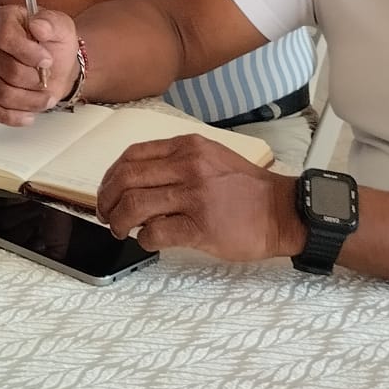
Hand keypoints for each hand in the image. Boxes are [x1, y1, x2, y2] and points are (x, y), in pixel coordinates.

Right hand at [0, 6, 78, 124]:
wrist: (54, 67)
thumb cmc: (54, 45)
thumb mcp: (62, 28)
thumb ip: (53, 23)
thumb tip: (38, 25)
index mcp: (2, 19)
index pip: (5, 37)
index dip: (28, 53)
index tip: (47, 61)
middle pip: (6, 69)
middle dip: (35, 80)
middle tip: (48, 79)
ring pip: (2, 92)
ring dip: (30, 100)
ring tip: (45, 97)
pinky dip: (13, 116)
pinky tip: (28, 115)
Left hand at [98, 135, 302, 261]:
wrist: (283, 212)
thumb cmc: (247, 189)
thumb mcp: (210, 158)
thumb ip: (174, 162)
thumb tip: (134, 179)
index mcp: (187, 147)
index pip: (131, 155)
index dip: (110, 176)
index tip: (106, 191)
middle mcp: (188, 167)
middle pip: (126, 179)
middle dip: (106, 199)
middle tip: (105, 214)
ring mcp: (194, 196)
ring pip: (134, 205)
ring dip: (118, 221)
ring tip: (119, 230)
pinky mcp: (201, 226)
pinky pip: (156, 232)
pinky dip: (143, 239)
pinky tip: (147, 241)